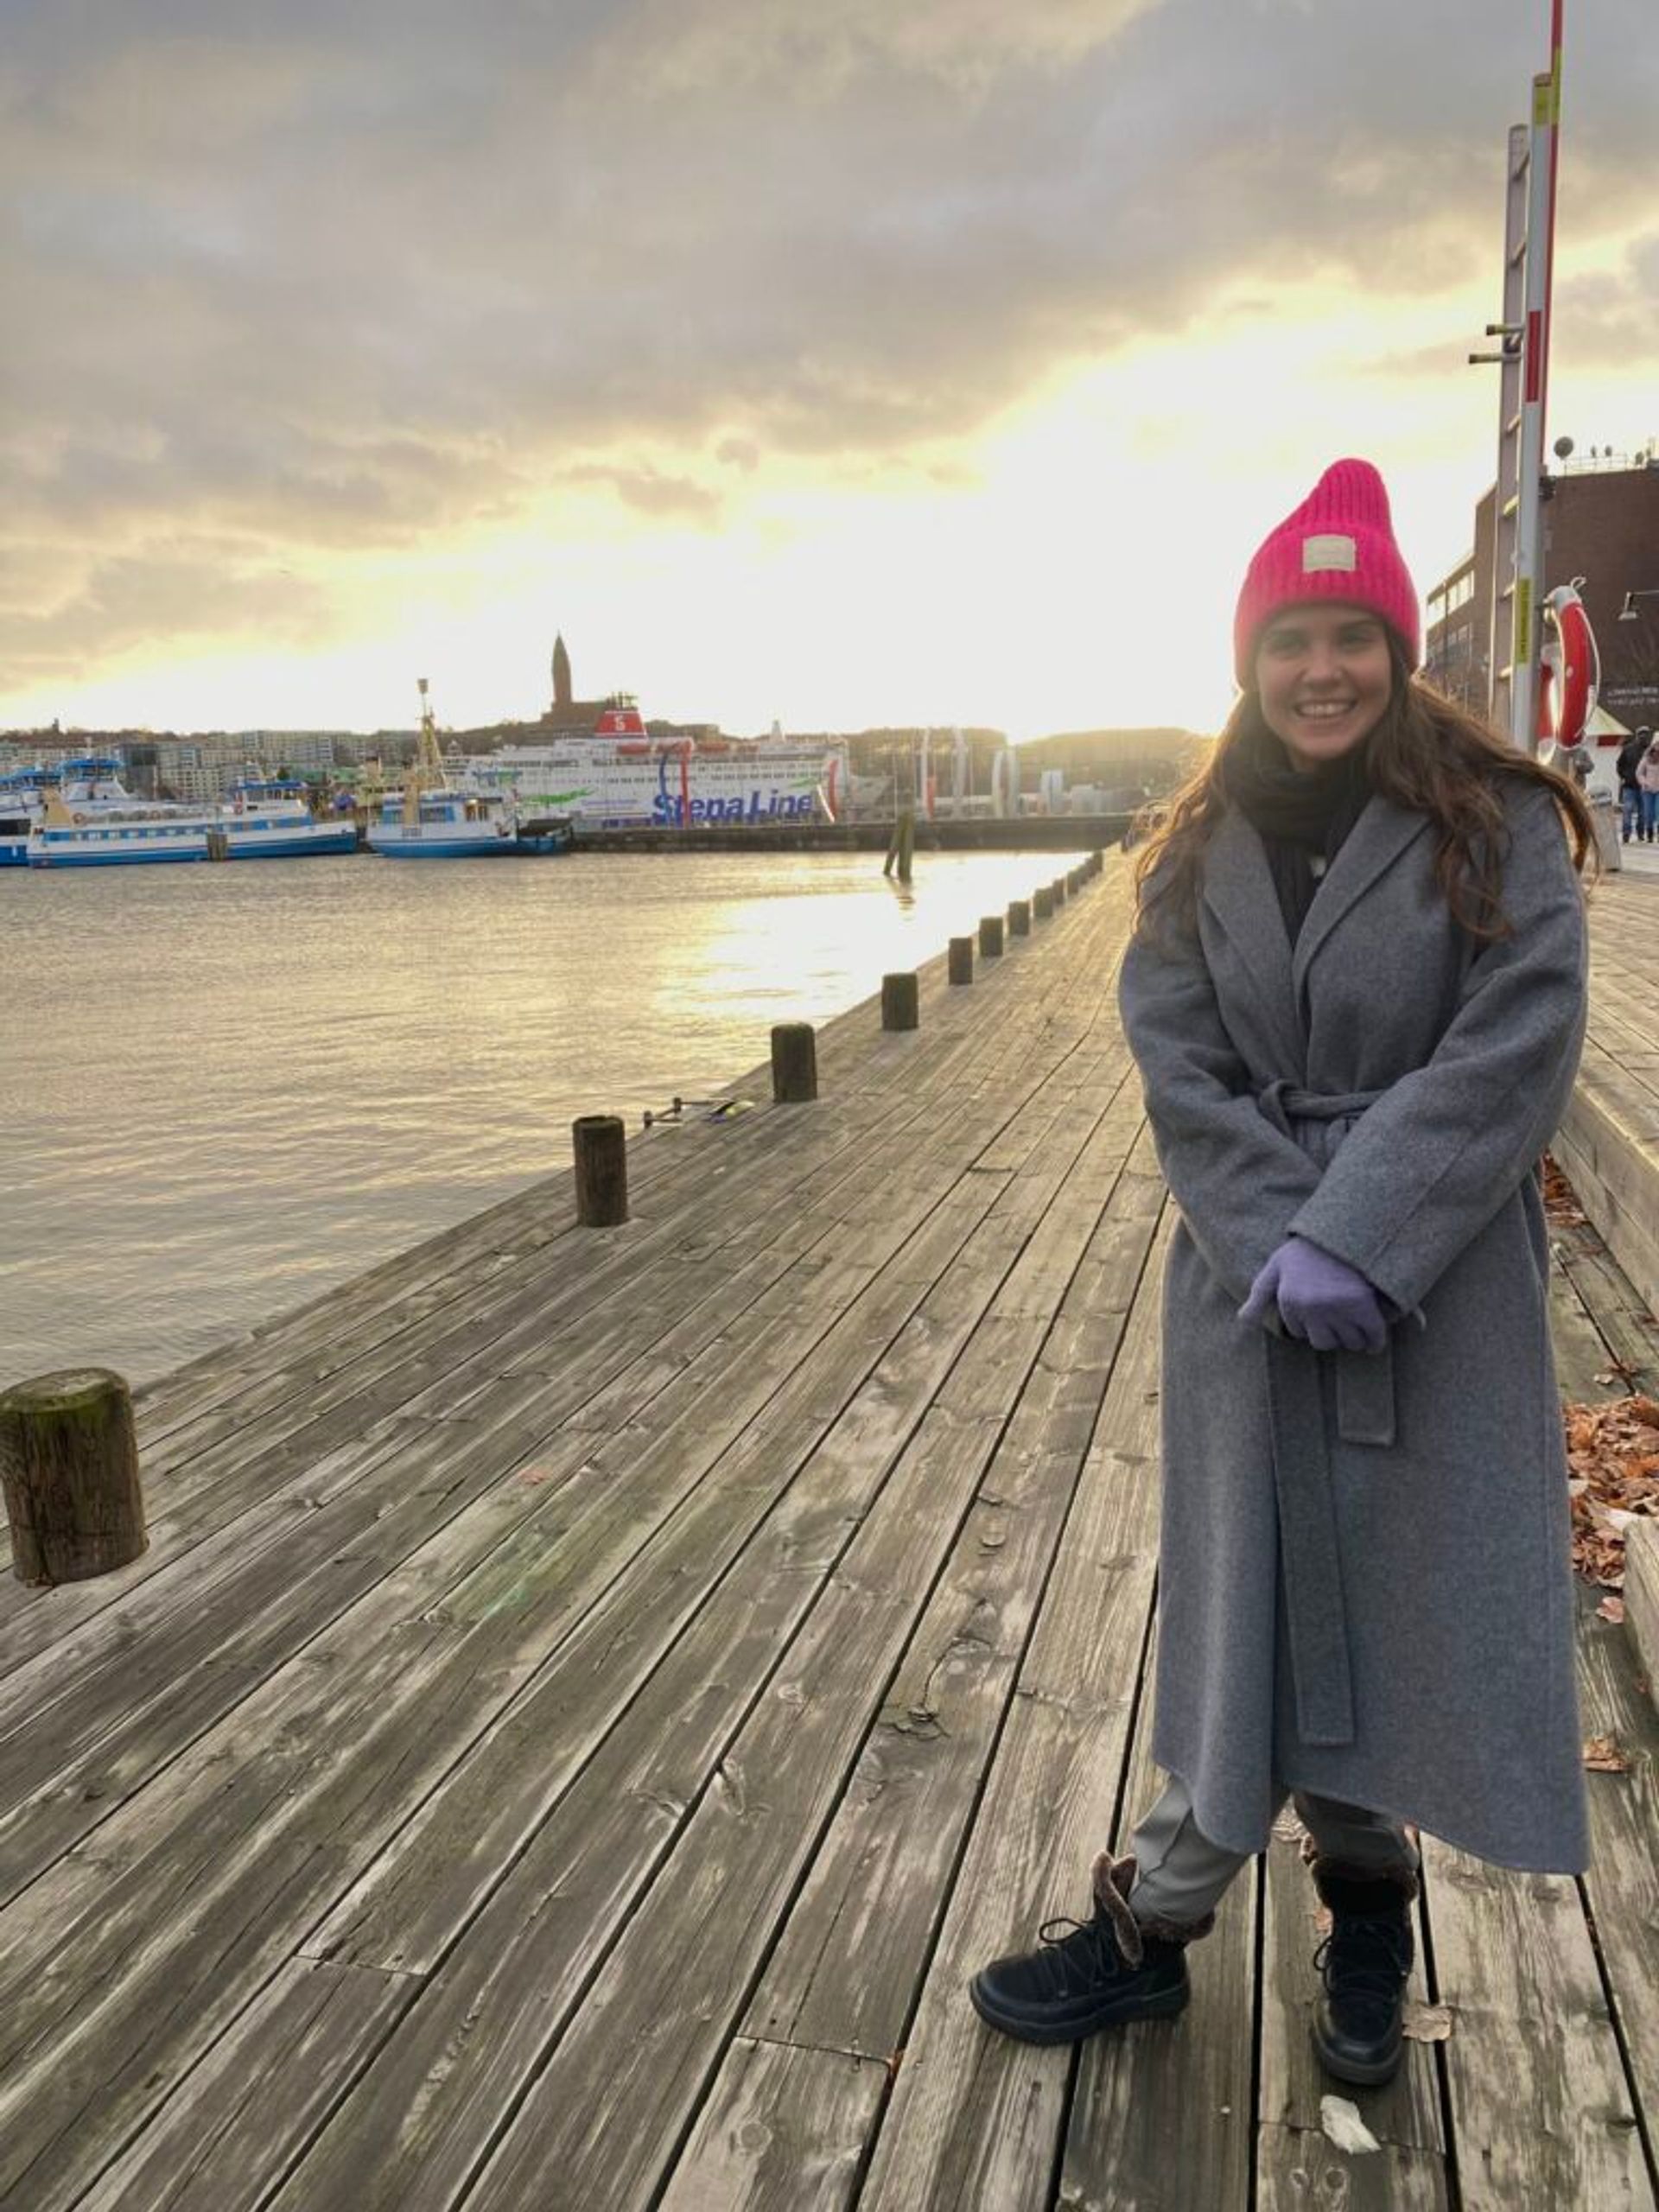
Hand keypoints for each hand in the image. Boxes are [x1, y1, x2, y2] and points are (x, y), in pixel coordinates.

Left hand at [1239, 1237, 1387, 1353]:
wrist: (1345, 1227)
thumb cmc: (1307, 1248)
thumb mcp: (1277, 1266)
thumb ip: (1259, 1293)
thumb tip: (1243, 1321)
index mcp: (1288, 1299)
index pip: (1298, 1331)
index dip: (1308, 1321)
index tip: (1317, 1307)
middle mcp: (1310, 1308)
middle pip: (1323, 1342)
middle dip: (1329, 1332)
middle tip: (1338, 1317)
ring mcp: (1337, 1308)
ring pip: (1348, 1342)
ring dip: (1352, 1338)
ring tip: (1355, 1324)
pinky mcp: (1363, 1306)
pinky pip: (1372, 1336)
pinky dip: (1375, 1343)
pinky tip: (1373, 1344)